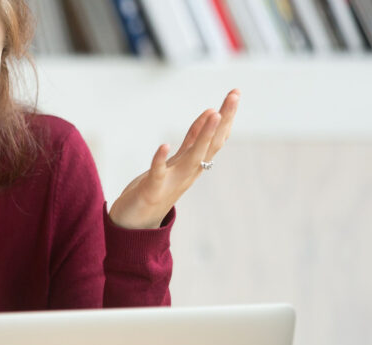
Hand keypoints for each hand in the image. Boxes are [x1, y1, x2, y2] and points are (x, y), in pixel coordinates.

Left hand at [109, 89, 239, 229]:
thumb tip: (210, 113)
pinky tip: (164, 145)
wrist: (135, 225)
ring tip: (213, 113)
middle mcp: (188, 172)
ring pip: (192, 157)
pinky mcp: (152, 190)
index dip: (226, 116)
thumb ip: (192, 140)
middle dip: (223, 119)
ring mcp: (172, 182)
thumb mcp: (177, 161)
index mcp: (194, 164)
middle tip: (234, 95)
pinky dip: (160, 159)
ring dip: (203, 135)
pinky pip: (157, 173)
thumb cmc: (157, 189)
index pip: (215, 138)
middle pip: (211, 144)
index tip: (235, 93)